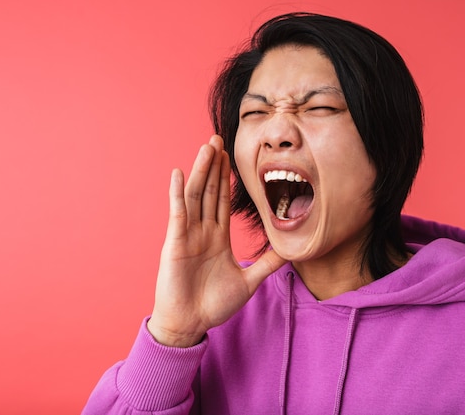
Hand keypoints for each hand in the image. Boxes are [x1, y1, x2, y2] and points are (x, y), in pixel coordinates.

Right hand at [147, 135, 285, 346]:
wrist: (191, 325)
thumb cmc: (213, 306)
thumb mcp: (249, 282)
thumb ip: (266, 264)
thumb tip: (290, 251)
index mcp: (216, 238)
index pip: (222, 201)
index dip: (226, 179)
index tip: (231, 157)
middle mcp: (201, 232)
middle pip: (208, 191)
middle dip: (214, 166)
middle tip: (218, 139)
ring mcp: (187, 235)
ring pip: (195, 196)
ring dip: (200, 171)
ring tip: (206, 147)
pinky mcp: (175, 243)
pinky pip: (177, 213)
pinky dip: (177, 193)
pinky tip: (178, 173)